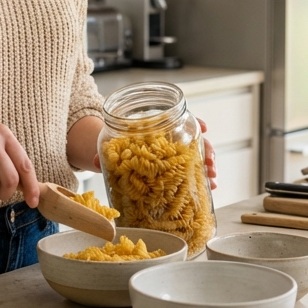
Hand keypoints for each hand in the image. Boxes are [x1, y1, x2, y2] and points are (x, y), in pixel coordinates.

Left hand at [90, 117, 216, 189]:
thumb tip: (94, 160)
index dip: (194, 121)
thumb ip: (102, 154)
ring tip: (212, 179)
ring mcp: (174, 155)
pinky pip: (192, 173)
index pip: (179, 120)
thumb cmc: (114, 146)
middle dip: (206, 149)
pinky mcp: (175, 171)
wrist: (112, 156)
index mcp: (155, 128)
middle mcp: (169, 140)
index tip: (204, 126)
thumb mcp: (107, 148)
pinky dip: (202, 178)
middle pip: (193, 140)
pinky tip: (210, 187)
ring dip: (208, 165)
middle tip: (210, 163)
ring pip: (197, 157)